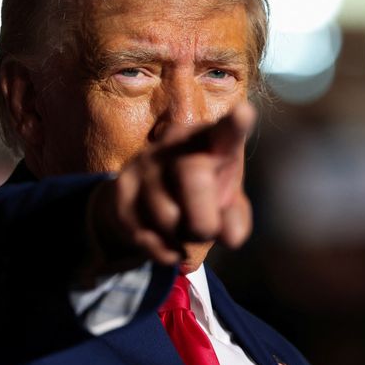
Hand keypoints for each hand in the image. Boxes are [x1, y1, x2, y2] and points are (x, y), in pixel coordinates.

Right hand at [85, 103, 255, 275]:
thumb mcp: (223, 205)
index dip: (234, 125)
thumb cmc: (195, 198)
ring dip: (182, 238)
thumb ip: (235, 219)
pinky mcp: (120, 192)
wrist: (137, 204)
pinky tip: (166, 241)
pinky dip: (165, 251)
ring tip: (181, 228)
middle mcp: (174, 144)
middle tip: (206, 230)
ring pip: (169, 216)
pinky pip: (148, 237)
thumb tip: (230, 235)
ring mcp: (143, 165)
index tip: (244, 113)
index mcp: (209, 141)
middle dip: (204, 220)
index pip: (224, 132)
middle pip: (194, 178)